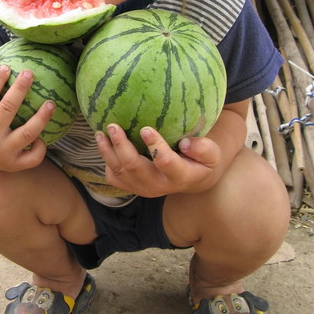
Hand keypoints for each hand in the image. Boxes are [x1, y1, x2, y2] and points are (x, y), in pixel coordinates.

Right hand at [0, 63, 55, 172]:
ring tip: (51, 103)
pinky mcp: (14, 164)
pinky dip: (40, 148)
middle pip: (8, 108)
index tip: (7, 68)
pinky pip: (32, 158)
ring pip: (27, 133)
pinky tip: (42, 136)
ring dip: (41, 117)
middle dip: (20, 89)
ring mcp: (3, 152)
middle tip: (29, 73)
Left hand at [95, 124, 222, 196]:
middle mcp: (158, 186)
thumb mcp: (212, 155)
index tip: (146, 128)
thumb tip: (186, 142)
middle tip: (113, 126)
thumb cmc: (202, 161)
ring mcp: (143, 188)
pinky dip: (106, 162)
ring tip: (101, 133)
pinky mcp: (132, 187)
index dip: (155, 146)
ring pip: (120, 171)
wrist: (192, 180)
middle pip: (134, 167)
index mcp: (179, 176)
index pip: (165, 162)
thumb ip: (203, 149)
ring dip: (107, 152)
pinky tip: (104, 145)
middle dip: (121, 146)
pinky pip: (114, 177)